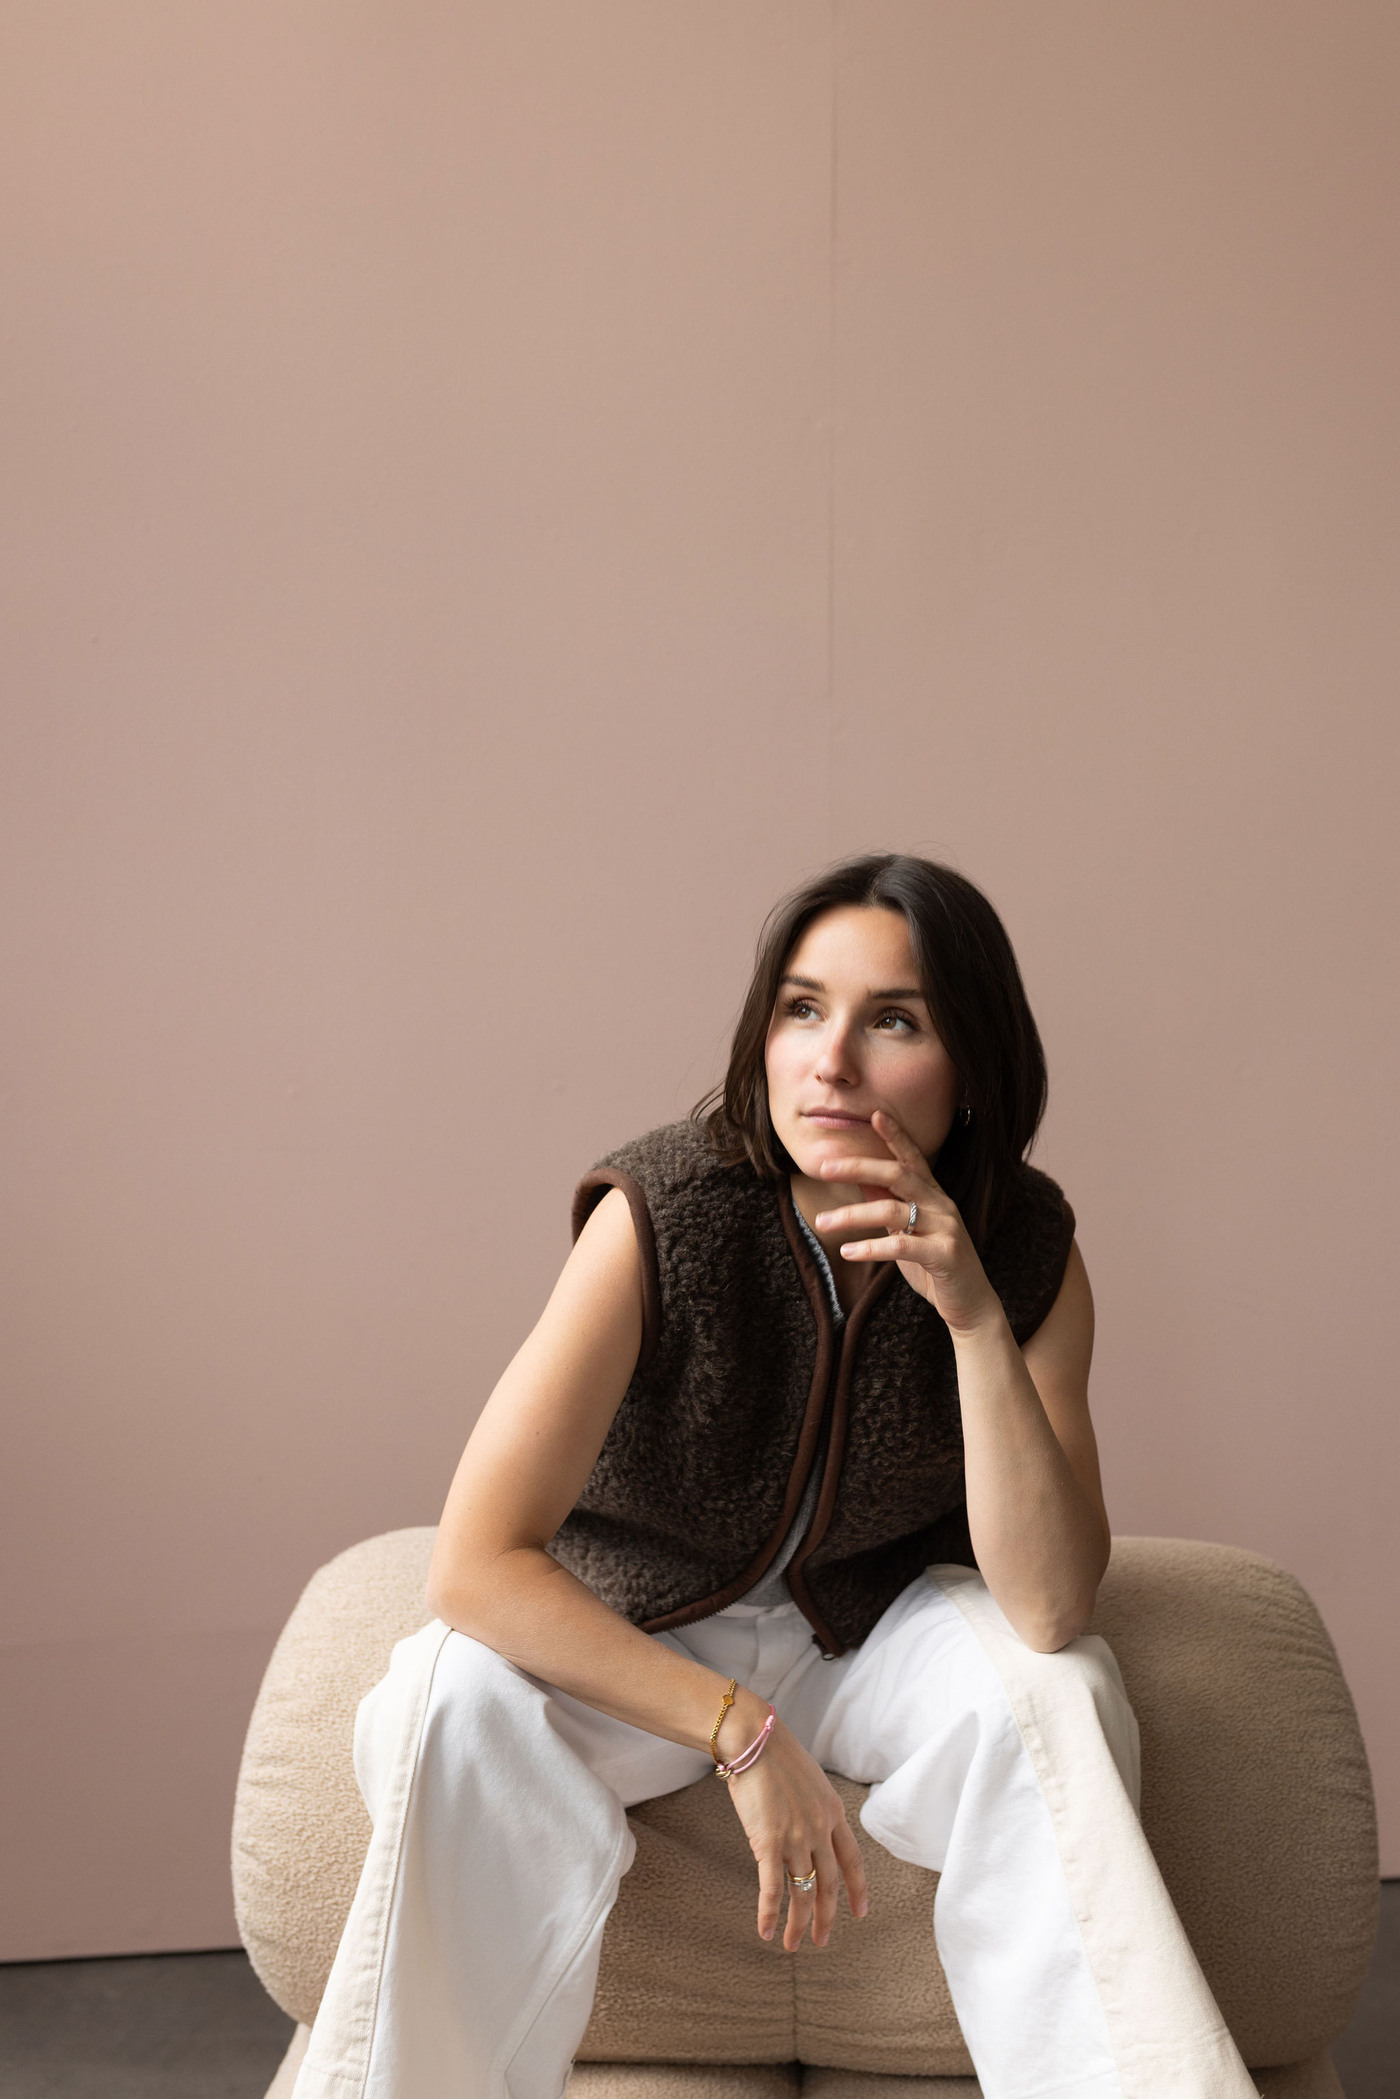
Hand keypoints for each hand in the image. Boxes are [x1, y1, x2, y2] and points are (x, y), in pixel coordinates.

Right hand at [718, 1697, 867, 1949]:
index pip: (853, 1861)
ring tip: (794, 1945)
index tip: (860, 1913)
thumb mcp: (810, 1781)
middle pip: (829, 1884)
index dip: (858, 1890)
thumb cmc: (777, 1755)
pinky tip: (766, 1931)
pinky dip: (770, 1914)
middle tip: (822, 1939)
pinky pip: (772, 1888)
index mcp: (834, 1812)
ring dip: (798, 1923)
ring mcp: (795, 1838)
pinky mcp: (768, 1843)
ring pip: (802, 1893)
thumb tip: (808, 1832)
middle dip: (826, 1917)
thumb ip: (814, 1810)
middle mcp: (819, 1830)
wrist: (754, 1740)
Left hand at [814, 1108, 1000, 1335]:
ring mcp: (946, 1228)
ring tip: (822, 1222)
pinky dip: (871, 1248)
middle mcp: (941, 1204)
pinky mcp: (946, 1255)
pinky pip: (903, 1246)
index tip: (875, 1114)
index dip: (895, 1134)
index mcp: (932, 1194)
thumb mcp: (906, 1231)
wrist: (970, 1303)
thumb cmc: (933, 1264)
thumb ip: (888, 1205)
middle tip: (824, 1167)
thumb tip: (860, 1181)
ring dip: (852, 1216)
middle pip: (897, 1174)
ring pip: (893, 1211)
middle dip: (859, 1167)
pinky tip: (848, 1252)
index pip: (912, 1157)